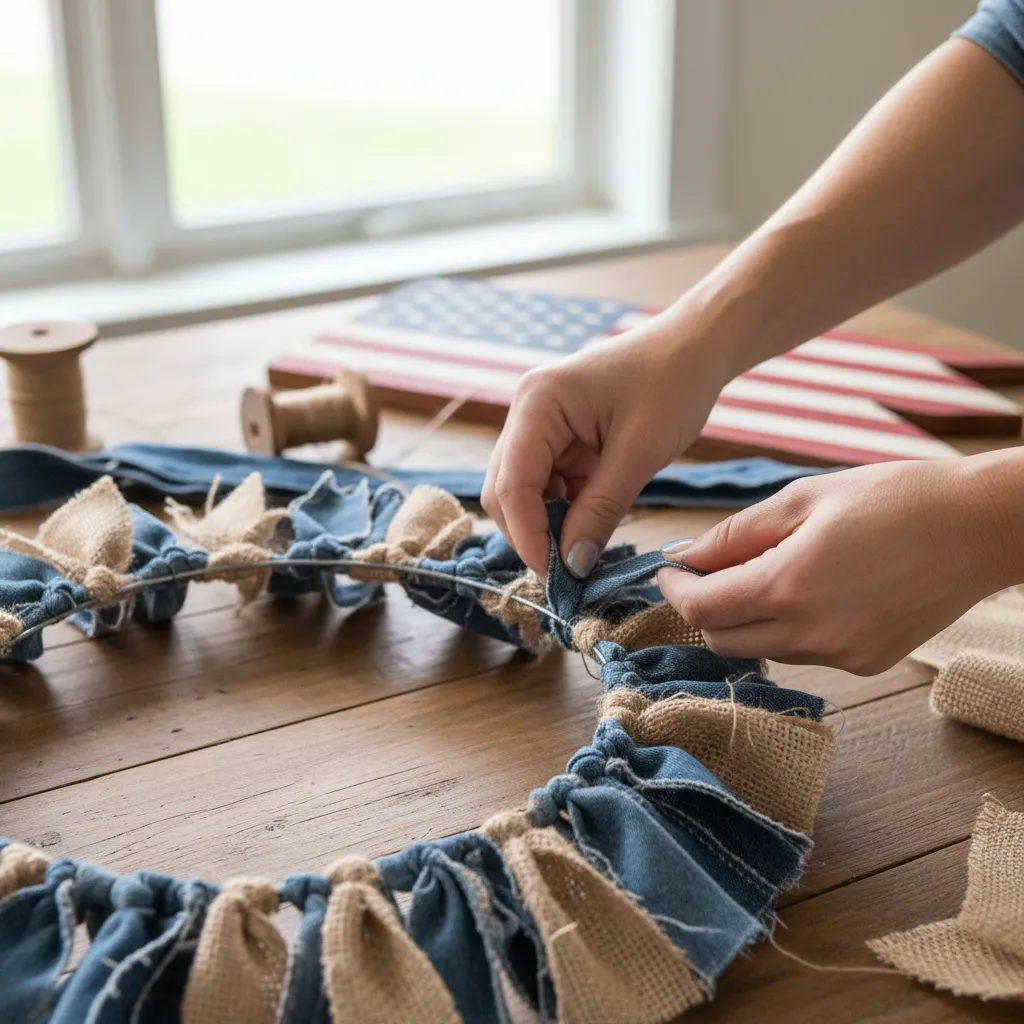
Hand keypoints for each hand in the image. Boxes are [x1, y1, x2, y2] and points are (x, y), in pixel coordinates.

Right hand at [482, 321, 730, 576]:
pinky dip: (563, 512)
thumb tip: (572, 566)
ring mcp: (538, 425)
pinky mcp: (557, 438)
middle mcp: (526, 412)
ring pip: (522, 493)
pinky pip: (547, 486)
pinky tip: (589, 525)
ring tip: (583, 552)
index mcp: (538, 403)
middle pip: (505, 491)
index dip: (528, 536)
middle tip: (569, 575)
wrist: (695, 348)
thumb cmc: (673, 385)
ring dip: (547, 526)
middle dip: (532, 535)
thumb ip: (601, 510)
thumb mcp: (640, 453)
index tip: (557, 577)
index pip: (511, 484)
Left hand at [657, 458, 1015, 674]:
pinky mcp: (866, 663)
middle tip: (706, 571)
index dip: (674, 590)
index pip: (700, 609)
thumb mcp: (803, 499)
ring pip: (761, 649)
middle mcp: (811, 633)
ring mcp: (841, 655)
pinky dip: (785, 628)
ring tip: (763, 571)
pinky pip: (802, 653)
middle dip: (702, 608)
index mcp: (789, 586)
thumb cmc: (893, 498)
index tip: (669, 570)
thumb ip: (736, 534)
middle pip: (721, 640)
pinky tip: (809, 591)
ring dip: (743, 618)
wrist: (978, 527)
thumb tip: (686, 555)